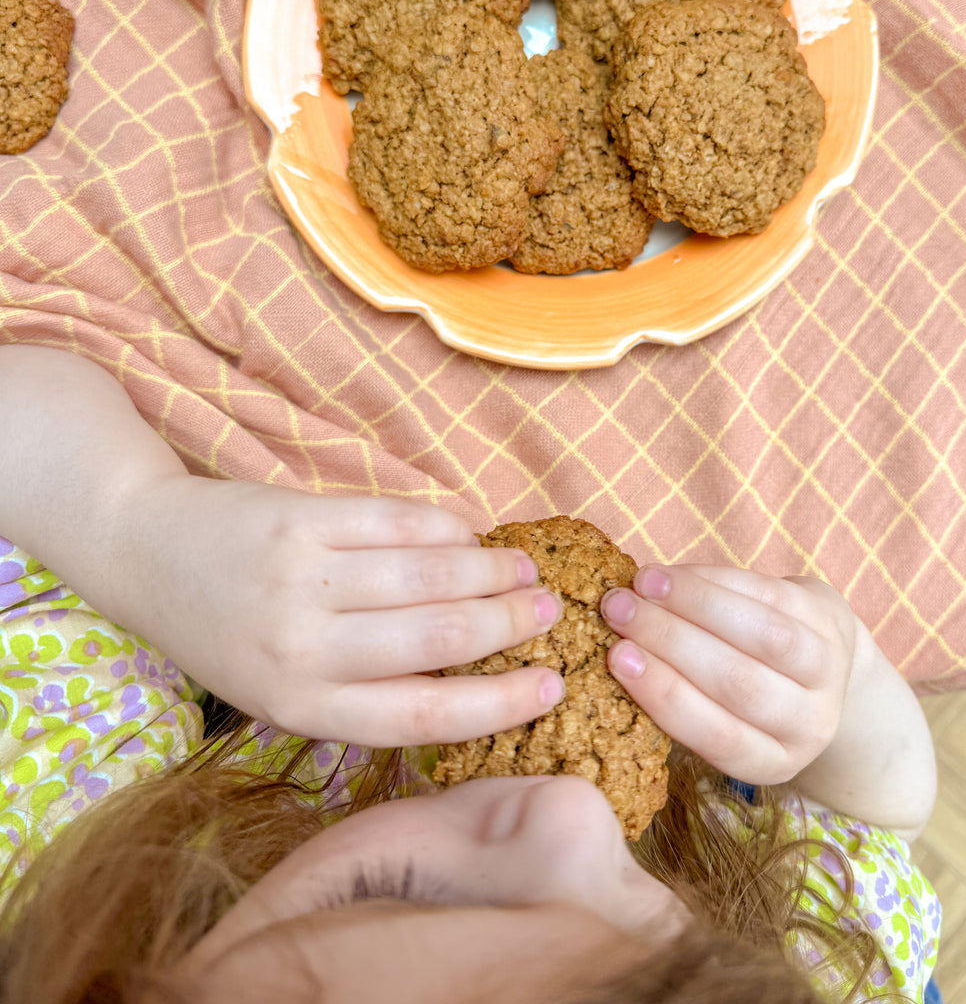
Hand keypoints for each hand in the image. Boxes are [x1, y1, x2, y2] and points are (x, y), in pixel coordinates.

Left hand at [108, 477, 564, 746]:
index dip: (500, 703)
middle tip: (549, 611)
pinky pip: (398, 521)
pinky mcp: (302, 517)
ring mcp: (302, 577)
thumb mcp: (281, 689)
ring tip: (524, 569)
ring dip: (491, 570)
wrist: (147, 554)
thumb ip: (363, 689)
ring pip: (429, 575)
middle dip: (510, 624)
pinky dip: (447, 526)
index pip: (425, 715)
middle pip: (439, 638)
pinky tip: (470, 532)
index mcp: (302, 706)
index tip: (551, 687)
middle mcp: (303, 647)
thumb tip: (474, 673)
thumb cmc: (226, 634)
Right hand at [600, 566, 857, 784]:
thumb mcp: (718, 718)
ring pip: (763, 634)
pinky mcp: (828, 618)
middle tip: (617, 610)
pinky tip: (673, 573)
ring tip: (642, 583)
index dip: (666, 695)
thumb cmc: (742, 694)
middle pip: (738, 682)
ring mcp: (827, 670)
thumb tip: (614, 652)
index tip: (618, 657)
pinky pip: (769, 594)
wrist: (819, 666)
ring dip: (694, 603)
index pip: (718, 736)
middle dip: (670, 640)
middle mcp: (809, 724)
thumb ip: (676, 698)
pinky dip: (715, 580)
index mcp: (771, 762)